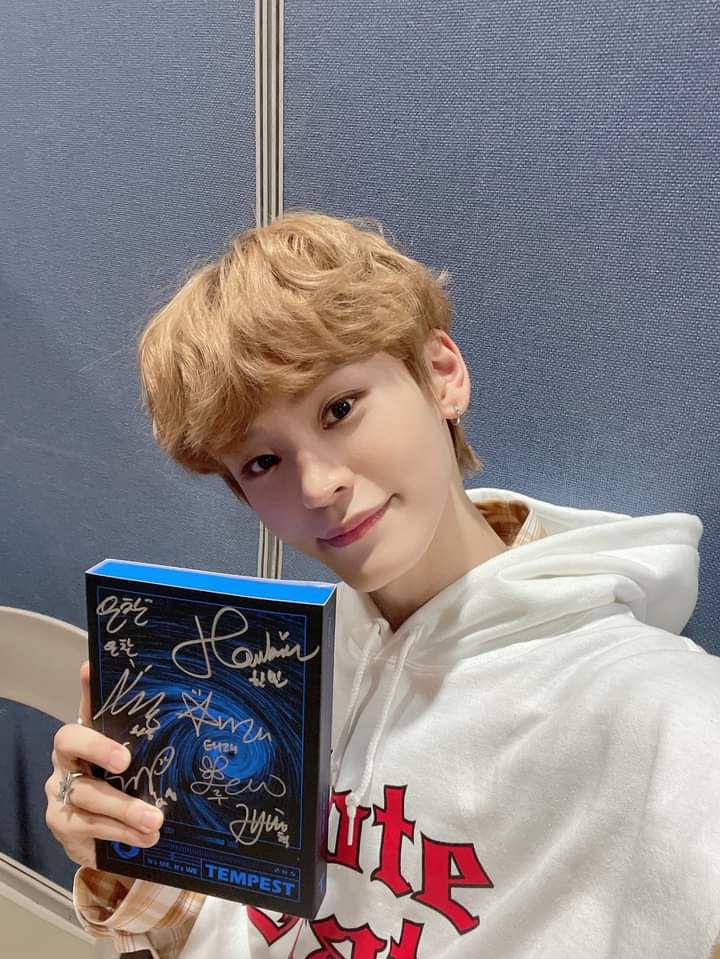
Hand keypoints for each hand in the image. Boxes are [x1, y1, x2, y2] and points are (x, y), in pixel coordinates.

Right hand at [44, 660, 163, 868]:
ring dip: (123, 808)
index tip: (91, 667)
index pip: (86, 706)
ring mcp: (60, 792)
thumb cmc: (126, 790)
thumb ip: (152, 745)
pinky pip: (89, 827)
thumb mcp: (142, 765)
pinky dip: (120, 832)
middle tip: (126, 761)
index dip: (87, 687)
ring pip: (86, 795)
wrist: (104, 840)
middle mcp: (66, 760)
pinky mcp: (63, 825)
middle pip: (70, 743)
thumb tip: (192, 714)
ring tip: (154, 820)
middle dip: (98, 748)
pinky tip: (146, 838)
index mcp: (87, 736)